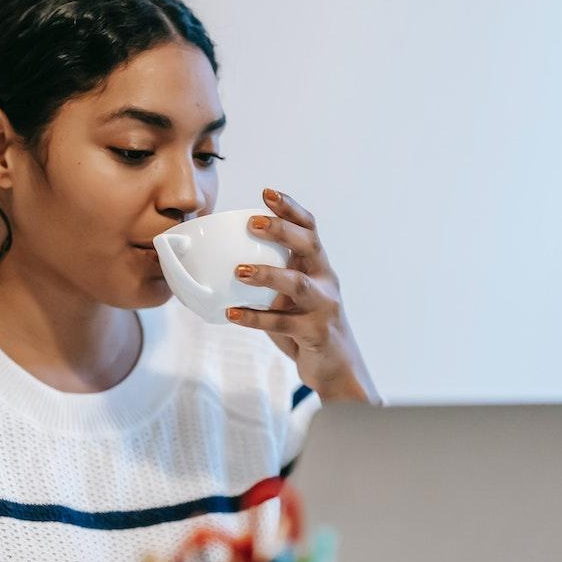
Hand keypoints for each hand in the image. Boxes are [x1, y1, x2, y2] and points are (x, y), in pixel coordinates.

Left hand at [226, 188, 381, 404]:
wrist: (336, 368)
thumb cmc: (307, 327)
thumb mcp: (291, 298)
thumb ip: (271, 281)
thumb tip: (224, 264)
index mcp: (319, 268)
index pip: (309, 229)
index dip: (290, 209)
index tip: (267, 192)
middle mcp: (325, 282)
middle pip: (308, 246)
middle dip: (282, 230)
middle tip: (252, 223)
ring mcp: (323, 307)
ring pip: (297, 284)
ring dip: (268, 274)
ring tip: (239, 271)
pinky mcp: (316, 333)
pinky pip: (282, 323)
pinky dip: (255, 318)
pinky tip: (232, 314)